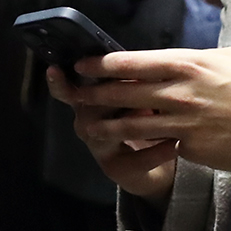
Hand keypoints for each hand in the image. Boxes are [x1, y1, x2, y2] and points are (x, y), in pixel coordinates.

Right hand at [46, 65, 179, 197]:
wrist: (156, 161)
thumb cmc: (144, 119)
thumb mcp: (135, 95)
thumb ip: (130, 79)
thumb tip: (138, 61)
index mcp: (88, 102)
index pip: (68, 88)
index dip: (59, 81)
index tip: (55, 69)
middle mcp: (87, 124)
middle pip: (85, 106)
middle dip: (106, 94)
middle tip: (133, 84)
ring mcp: (99, 148)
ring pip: (105, 131)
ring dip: (131, 119)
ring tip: (155, 112)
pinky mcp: (118, 169)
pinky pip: (136, 159)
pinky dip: (157, 150)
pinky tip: (175, 143)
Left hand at [52, 46, 230, 184]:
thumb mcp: (230, 58)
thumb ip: (196, 59)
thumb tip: (172, 61)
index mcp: (188, 64)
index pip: (130, 61)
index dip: (100, 65)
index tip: (82, 65)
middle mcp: (180, 91)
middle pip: (121, 92)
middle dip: (91, 94)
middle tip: (73, 94)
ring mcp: (185, 122)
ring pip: (130, 124)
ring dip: (104, 125)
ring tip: (86, 126)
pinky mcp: (193, 148)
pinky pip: (159, 145)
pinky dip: (141, 146)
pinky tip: (128, 148)